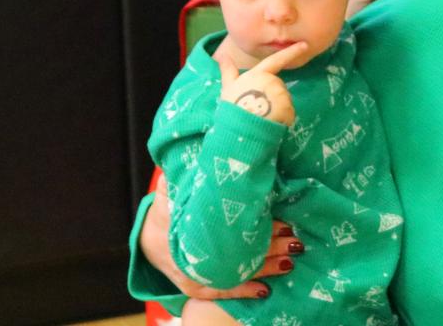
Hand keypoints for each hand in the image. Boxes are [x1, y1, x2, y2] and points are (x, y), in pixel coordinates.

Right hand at [140, 175, 301, 299]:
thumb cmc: (170, 209)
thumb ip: (184, 175)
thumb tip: (198, 149)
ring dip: (264, 267)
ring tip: (291, 256)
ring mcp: (193, 273)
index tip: (281, 220)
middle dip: (267, 245)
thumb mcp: (172, 191)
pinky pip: (222, 293)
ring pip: (232, 274)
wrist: (149, 238)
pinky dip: (244, 291)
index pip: (226, 228)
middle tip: (293, 236)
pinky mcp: (196, 286)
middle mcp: (190, 254)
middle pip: (234, 252)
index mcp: (186, 227)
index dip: (254, 225)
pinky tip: (265, 290)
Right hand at [214, 41, 304, 125]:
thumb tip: (222, 56)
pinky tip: (269, 123)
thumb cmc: (232, 106)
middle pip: (277, 89)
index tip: (305, 45)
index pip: (277, 60)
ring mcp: (282, 95)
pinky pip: (287, 115)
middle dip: (271, 98)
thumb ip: (228, 71)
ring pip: (282, 103)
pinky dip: (281, 120)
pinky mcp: (288, 109)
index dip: (291, 52)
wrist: (240, 127)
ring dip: (275, 110)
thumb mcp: (228, 87)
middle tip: (255, 108)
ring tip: (260, 117)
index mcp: (259, 74)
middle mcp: (273, 82)